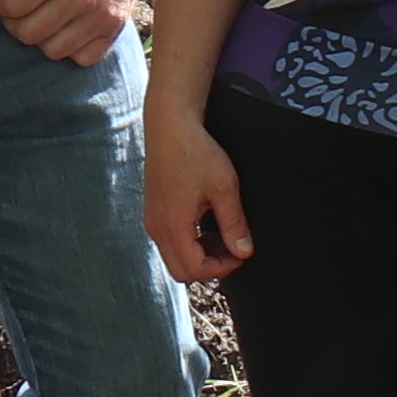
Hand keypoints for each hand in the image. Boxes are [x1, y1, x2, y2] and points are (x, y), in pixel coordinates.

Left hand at [0, 0, 154, 65]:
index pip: (12, 5)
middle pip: (28, 32)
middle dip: (13, 22)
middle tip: (15, 8)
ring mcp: (101, 14)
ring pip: (53, 50)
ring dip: (40, 37)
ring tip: (38, 18)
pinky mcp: (115, 26)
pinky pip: (84, 57)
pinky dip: (70, 48)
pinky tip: (63, 28)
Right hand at [144, 114, 250, 285]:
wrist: (170, 125)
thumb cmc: (195, 150)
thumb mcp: (224, 188)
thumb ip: (234, 224)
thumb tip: (244, 251)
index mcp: (173, 225)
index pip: (195, 270)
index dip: (222, 268)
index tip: (241, 253)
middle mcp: (156, 227)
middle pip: (181, 271)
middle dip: (210, 267)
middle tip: (232, 248)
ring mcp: (152, 220)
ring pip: (174, 258)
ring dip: (199, 255)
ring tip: (221, 234)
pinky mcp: (152, 211)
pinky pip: (168, 241)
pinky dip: (188, 243)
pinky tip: (205, 224)